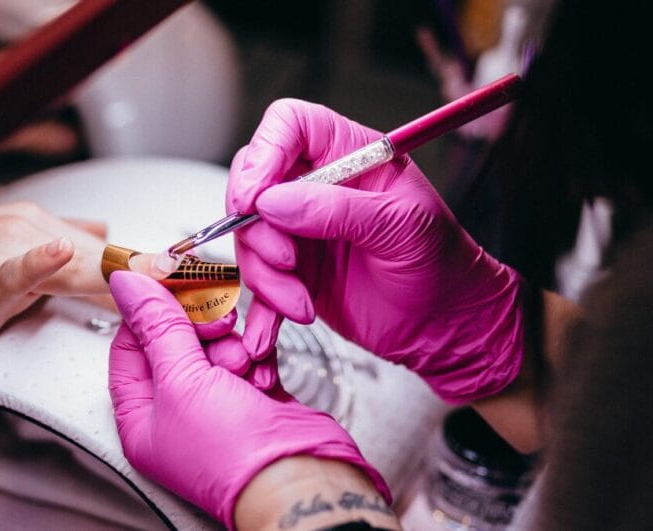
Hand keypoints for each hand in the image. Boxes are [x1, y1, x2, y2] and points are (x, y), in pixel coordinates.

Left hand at [107, 271, 388, 527]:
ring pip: (216, 346)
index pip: (128, 348)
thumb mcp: (181, 380)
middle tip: (218, 324)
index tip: (165, 283)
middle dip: (200, 330)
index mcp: (142, 418)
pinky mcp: (254, 396)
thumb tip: (127, 286)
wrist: (300, 479)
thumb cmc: (234, 455)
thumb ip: (156, 326)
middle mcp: (176, 412)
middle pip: (175, 343)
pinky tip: (263, 375)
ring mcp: (218, 404)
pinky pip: (250, 355)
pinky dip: (259, 357)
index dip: (146, 313)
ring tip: (244, 362)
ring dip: (233, 346)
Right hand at [227, 99, 524, 402]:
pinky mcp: (292, 271)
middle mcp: (317, 187)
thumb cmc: (442, 265)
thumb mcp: (403, 227)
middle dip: (257, 227)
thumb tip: (274, 202)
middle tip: (286, 259)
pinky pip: (256, 280)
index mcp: (349, 155)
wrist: (445, 326)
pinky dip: (261, 307)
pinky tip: (273, 331)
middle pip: (253, 182)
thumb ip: (339, 210)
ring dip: (265, 276)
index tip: (255, 197)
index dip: (264, 154)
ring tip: (300, 302)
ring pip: (249, 237)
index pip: (289, 125)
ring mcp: (300, 230)